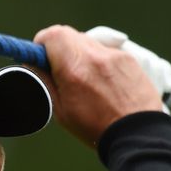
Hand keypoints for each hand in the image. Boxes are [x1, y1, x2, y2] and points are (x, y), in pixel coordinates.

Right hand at [32, 25, 162, 146]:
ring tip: (85, 81)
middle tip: (60, 70)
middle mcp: (95, 56)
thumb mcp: (60, 110)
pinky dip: (99, 61)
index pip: (52, 35)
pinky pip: (106, 51)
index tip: (40, 56)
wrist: (137, 135)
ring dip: (81, 54)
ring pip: (88, 42)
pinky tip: (103, 83)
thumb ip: (44, 82)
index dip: (42, 43)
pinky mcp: (129, 58)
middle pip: (70, 35)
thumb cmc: (95, 127)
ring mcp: (114, 55)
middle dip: (61, 49)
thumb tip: (33, 64)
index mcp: (74, 70)